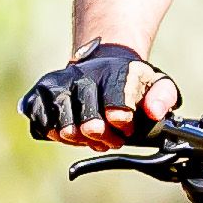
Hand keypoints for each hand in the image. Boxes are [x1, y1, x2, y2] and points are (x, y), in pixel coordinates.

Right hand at [23, 41, 177, 149]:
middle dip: (104, 138)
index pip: (117, 108)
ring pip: (64, 129)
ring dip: (81, 140)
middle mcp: (83, 75)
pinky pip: (43, 125)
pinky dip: (58, 134)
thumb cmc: (130, 82)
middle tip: (112, 138)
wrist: (101, 62)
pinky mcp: (39, 92)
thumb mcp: (157, 83)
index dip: (123, 125)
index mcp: (115, 73)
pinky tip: (73, 130)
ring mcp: (58, 84)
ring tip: (93, 136)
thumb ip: (163, 97)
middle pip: (89, 125)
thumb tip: (153, 111)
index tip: (126, 126)